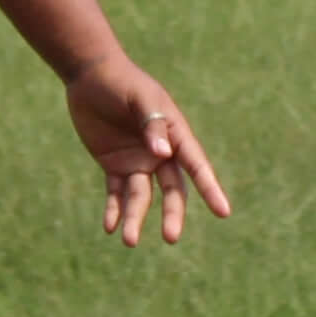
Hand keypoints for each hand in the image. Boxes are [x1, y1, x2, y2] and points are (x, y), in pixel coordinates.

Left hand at [62, 55, 232, 248]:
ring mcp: (137, 162)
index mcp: (175, 135)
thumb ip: (152, 125)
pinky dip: (114, 210)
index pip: (197, 166)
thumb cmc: (122, 82)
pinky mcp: (114, 165)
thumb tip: (164, 155)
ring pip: (141, 197)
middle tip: (171, 237)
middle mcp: (160, 154)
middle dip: (172, 214)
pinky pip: (116, 193)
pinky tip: (110, 227)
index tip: (224, 212)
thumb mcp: (140, 98)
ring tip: (127, 240)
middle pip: (172, 190)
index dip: (210, 189)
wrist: (91, 76)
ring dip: (135, 218)